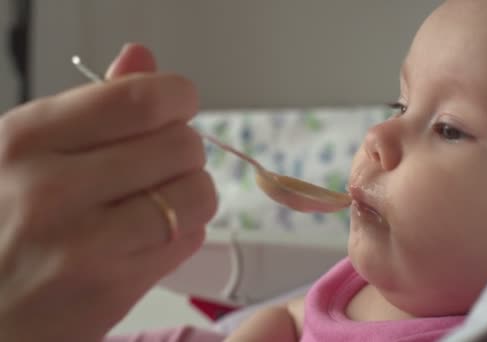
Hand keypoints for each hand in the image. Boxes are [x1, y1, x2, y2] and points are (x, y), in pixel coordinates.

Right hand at [0, 44, 216, 341]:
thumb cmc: (9, 221)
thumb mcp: (29, 150)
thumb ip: (91, 105)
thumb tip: (141, 57)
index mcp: (27, 139)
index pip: (140, 99)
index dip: (178, 97)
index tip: (177, 106)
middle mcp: (52, 189)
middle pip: (182, 144)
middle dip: (184, 149)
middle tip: (160, 163)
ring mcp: (84, 245)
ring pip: (198, 193)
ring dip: (191, 192)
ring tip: (159, 200)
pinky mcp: (113, 289)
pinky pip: (190, 238)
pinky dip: (183, 231)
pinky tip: (149, 235)